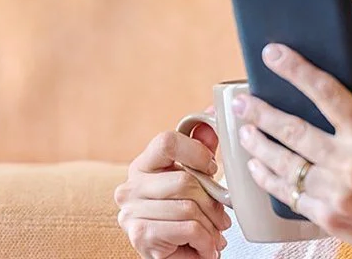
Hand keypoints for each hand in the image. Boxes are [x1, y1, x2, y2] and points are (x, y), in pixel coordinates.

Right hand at [115, 110, 232, 258]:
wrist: (175, 257)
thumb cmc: (185, 216)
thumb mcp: (195, 178)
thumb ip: (201, 147)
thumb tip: (213, 108)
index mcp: (143, 165)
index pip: (166, 141)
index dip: (196, 152)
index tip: (212, 168)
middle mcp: (129, 186)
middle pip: (185, 181)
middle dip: (213, 202)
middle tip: (222, 216)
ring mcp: (130, 211)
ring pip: (189, 208)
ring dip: (212, 225)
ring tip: (215, 233)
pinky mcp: (139, 235)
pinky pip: (187, 228)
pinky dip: (205, 240)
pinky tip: (205, 247)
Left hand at [233, 43, 351, 257]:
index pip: (326, 94)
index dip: (296, 70)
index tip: (272, 54)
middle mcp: (350, 164)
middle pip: (293, 129)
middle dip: (261, 110)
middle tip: (242, 97)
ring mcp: (336, 193)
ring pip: (283, 162)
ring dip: (258, 143)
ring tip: (243, 128)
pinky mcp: (328, 217)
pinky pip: (287, 194)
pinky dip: (267, 177)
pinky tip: (256, 165)